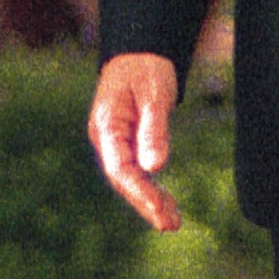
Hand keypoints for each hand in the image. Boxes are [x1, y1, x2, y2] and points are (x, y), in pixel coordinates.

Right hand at [88, 51, 183, 231]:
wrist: (139, 53)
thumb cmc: (146, 70)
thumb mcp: (154, 95)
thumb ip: (154, 130)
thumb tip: (155, 168)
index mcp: (107, 125)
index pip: (120, 167)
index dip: (140, 191)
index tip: (159, 208)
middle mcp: (106, 138)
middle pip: (124, 179)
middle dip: (146, 204)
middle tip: (169, 225)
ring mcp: (114, 143)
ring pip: (130, 180)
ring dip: (150, 201)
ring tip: (173, 223)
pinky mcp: (125, 145)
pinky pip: (137, 172)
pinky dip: (152, 189)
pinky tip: (167, 205)